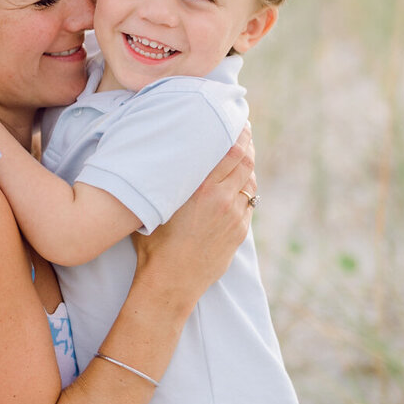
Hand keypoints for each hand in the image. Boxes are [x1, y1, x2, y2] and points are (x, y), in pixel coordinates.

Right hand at [132, 127, 257, 304]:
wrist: (170, 282)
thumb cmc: (153, 243)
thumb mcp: (156, 204)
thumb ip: (168, 179)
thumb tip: (164, 156)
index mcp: (202, 188)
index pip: (233, 150)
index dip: (239, 133)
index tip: (237, 121)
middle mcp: (223, 199)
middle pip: (247, 161)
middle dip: (247, 144)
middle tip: (243, 132)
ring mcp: (235, 216)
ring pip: (250, 182)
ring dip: (247, 168)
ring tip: (240, 157)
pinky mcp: (240, 231)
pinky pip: (248, 203)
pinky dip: (245, 190)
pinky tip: (237, 186)